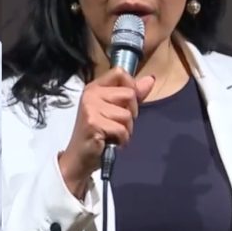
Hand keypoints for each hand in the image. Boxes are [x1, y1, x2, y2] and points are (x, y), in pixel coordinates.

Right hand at [58, 68, 154, 197]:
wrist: (80, 158)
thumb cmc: (99, 134)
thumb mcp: (117, 110)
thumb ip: (133, 94)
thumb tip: (151, 79)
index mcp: (95, 87)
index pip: (119, 72)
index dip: (131, 86)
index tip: (128, 103)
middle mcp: (91, 94)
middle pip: (129, 94)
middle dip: (131, 113)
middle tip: (118, 124)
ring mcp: (90, 108)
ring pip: (127, 114)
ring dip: (126, 129)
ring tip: (113, 135)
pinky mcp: (93, 123)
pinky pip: (122, 129)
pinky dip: (122, 139)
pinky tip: (111, 142)